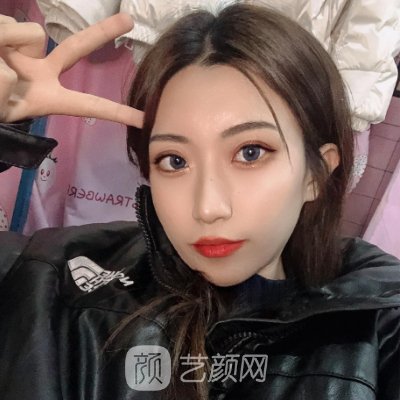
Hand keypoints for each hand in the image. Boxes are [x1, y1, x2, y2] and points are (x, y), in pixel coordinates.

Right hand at [0, 13, 143, 126]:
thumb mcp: (1, 106)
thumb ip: (7, 83)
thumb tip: (11, 61)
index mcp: (49, 97)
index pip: (89, 104)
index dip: (116, 112)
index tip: (145, 119)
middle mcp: (41, 70)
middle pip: (78, 47)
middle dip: (104, 32)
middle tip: (131, 20)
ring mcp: (23, 48)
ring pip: (27, 32)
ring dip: (2, 45)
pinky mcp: (6, 29)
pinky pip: (6, 25)